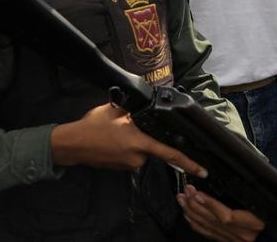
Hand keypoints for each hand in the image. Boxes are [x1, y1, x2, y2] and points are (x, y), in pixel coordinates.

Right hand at [50, 103, 207, 175]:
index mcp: (139, 142)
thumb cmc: (93, 125)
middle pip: (153, 148)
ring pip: (141, 152)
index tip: (202, 170)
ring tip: (115, 133)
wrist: (74, 144)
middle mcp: (137, 157)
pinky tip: (112, 140)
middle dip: (145, 138)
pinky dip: (125, 148)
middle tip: (126, 127)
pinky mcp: (121, 168)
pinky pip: (130, 156)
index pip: (169, 154)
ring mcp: (129, 164)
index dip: (188, 163)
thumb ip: (134, 110)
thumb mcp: (115, 110)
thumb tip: (147, 106)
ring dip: (134, 143)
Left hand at [178, 185, 264, 241]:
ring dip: (192, 212)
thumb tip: (231, 179)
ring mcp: (235, 240)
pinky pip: (208, 233)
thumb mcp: (262, 201)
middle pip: (214, 221)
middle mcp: (244, 235)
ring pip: (208, 227)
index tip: (198, 193)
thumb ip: (247, 193)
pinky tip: (188, 214)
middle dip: (196, 205)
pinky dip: (195, 223)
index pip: (227, 216)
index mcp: (254, 223)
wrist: (275, 235)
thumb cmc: (271, 215)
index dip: (210, 205)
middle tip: (186, 191)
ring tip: (183, 199)